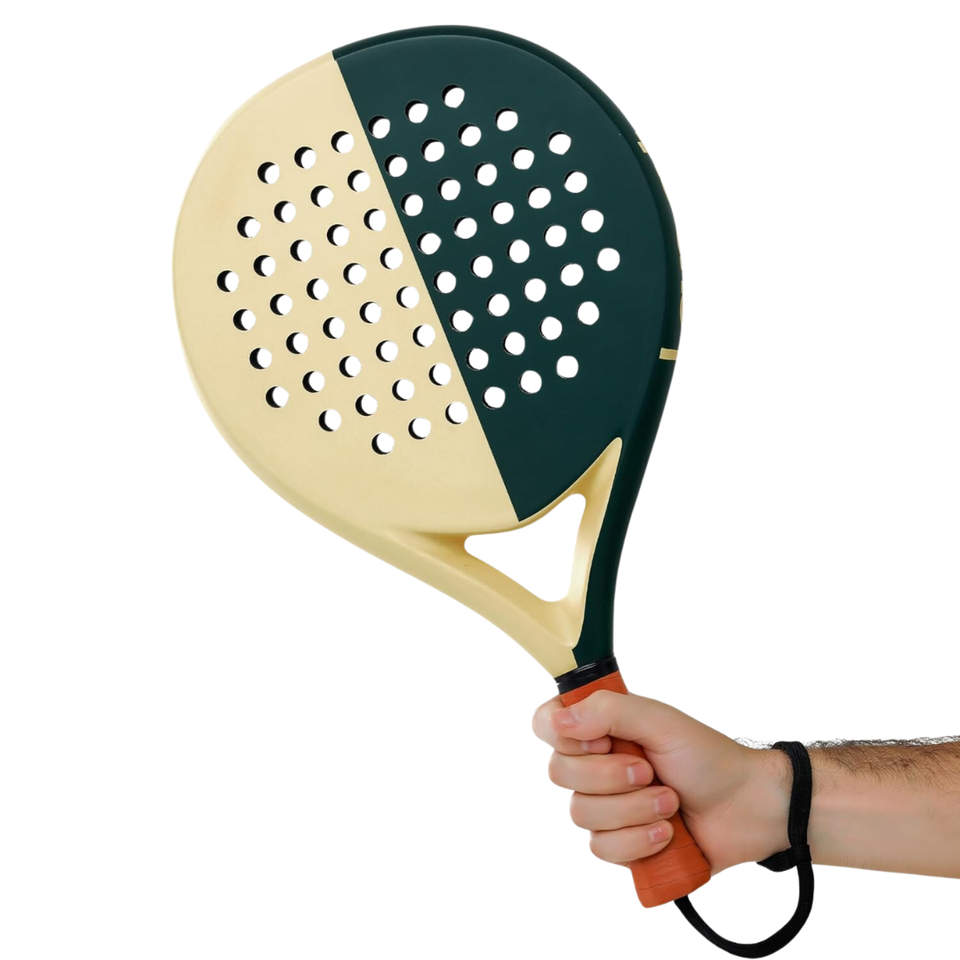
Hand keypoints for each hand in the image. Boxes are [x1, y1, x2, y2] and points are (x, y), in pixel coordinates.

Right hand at [532, 691, 790, 873]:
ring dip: (632, 810)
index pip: (546, 724)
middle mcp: (595, 765)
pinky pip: (601, 848)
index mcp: (599, 728)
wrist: (746, 808)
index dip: (563, 737)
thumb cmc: (706, 756)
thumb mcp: (659, 720)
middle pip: (559, 774)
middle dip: (610, 778)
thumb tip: (559, 721)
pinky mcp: (620, 844)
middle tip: (650, 772)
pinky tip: (667, 833)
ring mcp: (606, 806)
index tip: (602, 740)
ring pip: (581, 814)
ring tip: (670, 803)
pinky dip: (638, 841)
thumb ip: (607, 711)